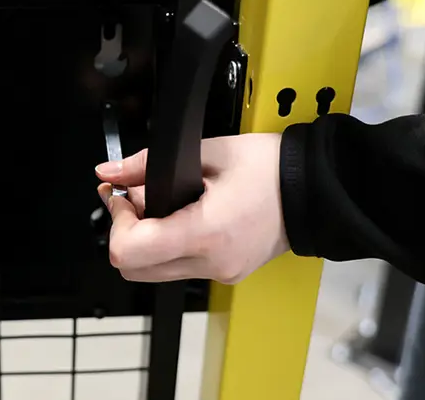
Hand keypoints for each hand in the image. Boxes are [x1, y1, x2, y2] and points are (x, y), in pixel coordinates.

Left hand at [95, 134, 289, 284]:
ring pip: (154, 272)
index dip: (116, 222)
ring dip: (144, 240)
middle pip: (133, 269)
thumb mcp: (208, 151)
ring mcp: (220, 273)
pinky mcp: (226, 272)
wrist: (315, 189)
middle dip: (123, 231)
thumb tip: (109, 172)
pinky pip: (179, 268)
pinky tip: (177, 215)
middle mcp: (211, 262)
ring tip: (156, 203)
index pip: (131, 251)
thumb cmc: (271, 168)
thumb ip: (148, 163)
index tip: (121, 197)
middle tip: (131, 198)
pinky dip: (167, 245)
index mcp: (206, 233)